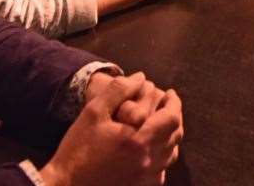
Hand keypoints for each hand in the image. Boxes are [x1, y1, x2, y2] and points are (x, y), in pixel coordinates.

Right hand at [43, 73, 182, 185]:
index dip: (175, 103)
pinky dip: (162, 157)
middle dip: (174, 116)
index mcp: (138, 141)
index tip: (170, 93)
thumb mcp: (93, 112)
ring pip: (171, 154)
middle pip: (176, 136)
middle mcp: (148, 161)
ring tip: (161, 124)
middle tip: (167, 105)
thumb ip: (118, 91)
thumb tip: (141, 77)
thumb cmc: (78, 148)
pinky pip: (162, 171)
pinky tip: (151, 150)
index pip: (171, 118)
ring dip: (170, 136)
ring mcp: (145, 178)